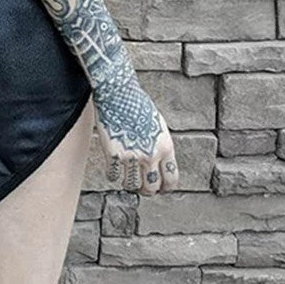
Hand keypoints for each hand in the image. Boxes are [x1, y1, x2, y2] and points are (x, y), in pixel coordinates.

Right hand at [92, 61, 178, 194]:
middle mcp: (150, 155)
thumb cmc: (138, 104)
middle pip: (151, 187)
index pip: (171, 180)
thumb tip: (160, 163)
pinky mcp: (114, 154)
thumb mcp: (159, 126)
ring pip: (132, 186)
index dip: (165, 187)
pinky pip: (113, 176)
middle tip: (143, 187)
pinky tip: (113, 170)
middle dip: (147, 190)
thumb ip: (161, 146)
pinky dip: (113, 176)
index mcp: (165, 147)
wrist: (118, 94)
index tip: (161, 188)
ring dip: (130, 185)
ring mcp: (132, 156)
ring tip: (127, 179)